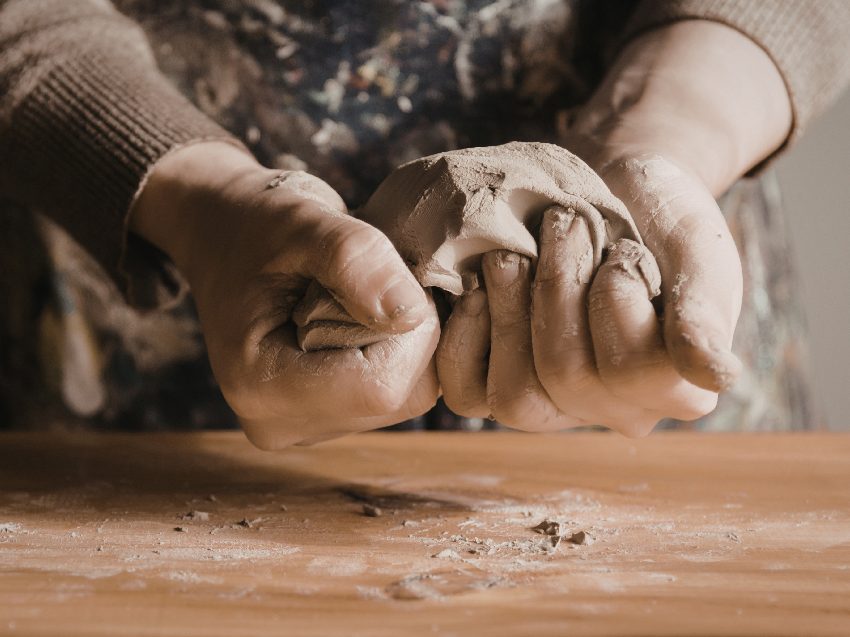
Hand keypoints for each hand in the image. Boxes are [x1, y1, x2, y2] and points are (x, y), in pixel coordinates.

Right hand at [130, 143, 439, 447]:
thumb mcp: (304, 221)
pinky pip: (399, 393)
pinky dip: (399, 351)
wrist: (224, 234)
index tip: (390, 275)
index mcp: (259, 384)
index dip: (410, 329)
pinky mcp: (327, 419)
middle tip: (373, 281)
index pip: (380, 386)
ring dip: (406, 340)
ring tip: (359, 298)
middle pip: (400, 394)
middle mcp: (277, 422)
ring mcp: (303, 427)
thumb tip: (413, 314)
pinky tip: (362, 319)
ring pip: (407, 395)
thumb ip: (356, 259)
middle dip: (410, 333)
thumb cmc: (257, 224)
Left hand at [438, 21, 790, 434]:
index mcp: (676, 387)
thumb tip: (716, 377)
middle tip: (562, 225)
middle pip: (568, 376)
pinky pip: (467, 394)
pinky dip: (465, 334)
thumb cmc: (656, 220)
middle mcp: (613, 410)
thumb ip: (704, 308)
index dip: (618, 298)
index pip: (638, 372)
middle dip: (558, 286)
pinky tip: (475, 288)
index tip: (623, 247)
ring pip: (517, 394)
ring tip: (514, 253)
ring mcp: (552, 405)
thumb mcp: (696, 248)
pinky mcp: (496, 389)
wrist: (603, 197)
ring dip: (510, 307)